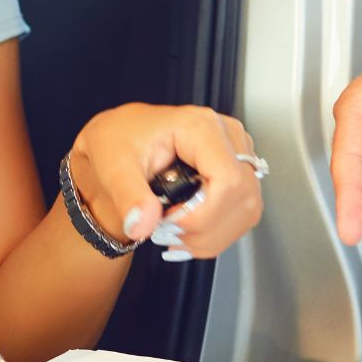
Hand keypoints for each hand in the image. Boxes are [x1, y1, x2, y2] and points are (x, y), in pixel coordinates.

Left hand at [67, 103, 264, 259]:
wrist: (120, 143)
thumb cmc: (119, 143)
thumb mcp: (114, 166)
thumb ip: (128, 196)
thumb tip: (142, 223)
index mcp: (200, 126)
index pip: (228, 179)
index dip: (204, 214)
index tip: (172, 223)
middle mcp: (226, 136)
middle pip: (242, 197)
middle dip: (205, 228)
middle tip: (167, 231)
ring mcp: (237, 154)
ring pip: (247, 210)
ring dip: (211, 235)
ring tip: (174, 232)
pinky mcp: (239, 173)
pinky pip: (243, 213)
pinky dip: (215, 234)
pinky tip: (188, 232)